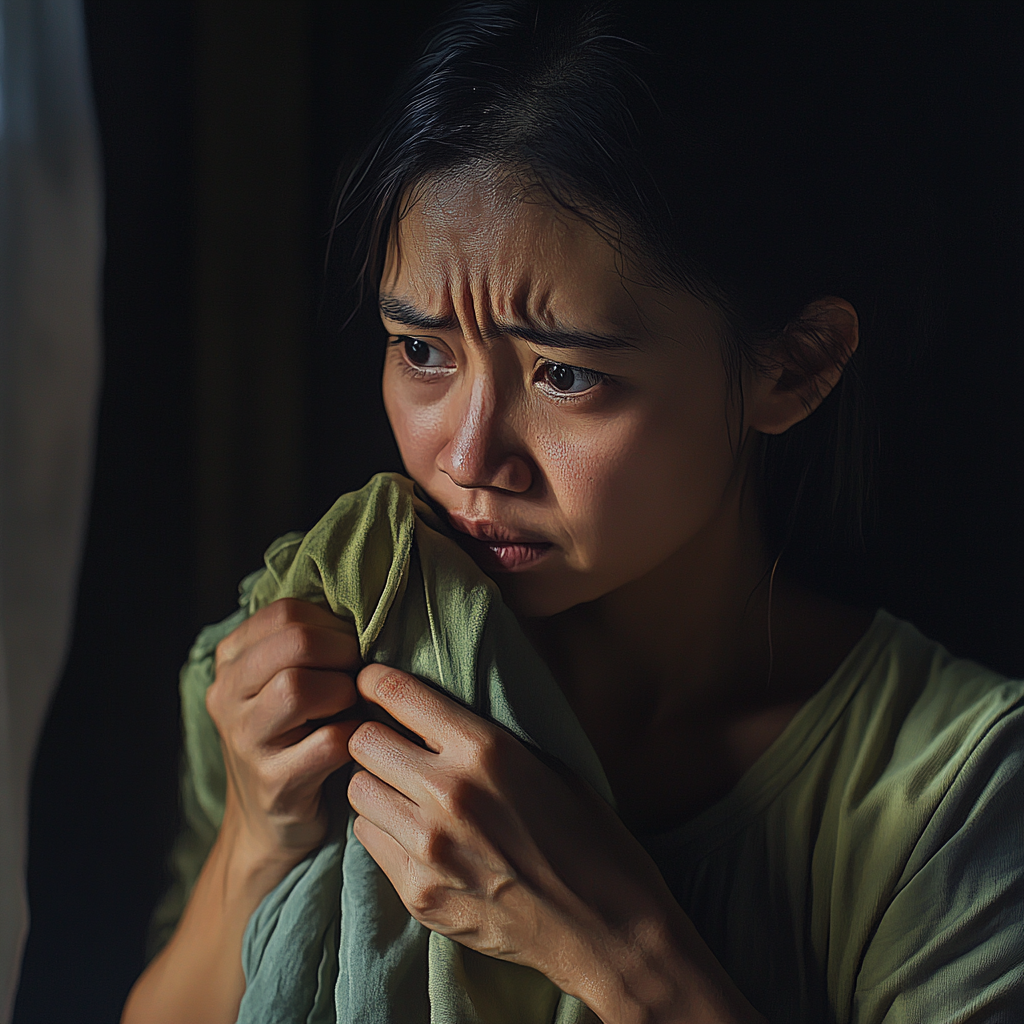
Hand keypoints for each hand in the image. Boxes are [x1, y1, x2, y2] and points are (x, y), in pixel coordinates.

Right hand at [206, 598, 361, 864]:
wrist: (272, 823)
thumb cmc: (297, 736)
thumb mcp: (286, 682)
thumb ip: (309, 644)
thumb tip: (368, 611)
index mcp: (231, 662)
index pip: (284, 613)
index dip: (332, 624)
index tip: (349, 648)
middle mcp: (227, 696)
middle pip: (293, 642)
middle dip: (342, 652)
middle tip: (357, 675)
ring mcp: (245, 741)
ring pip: (296, 687)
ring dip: (343, 691)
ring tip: (351, 706)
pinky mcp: (274, 783)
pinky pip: (327, 742)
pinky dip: (353, 734)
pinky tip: (355, 739)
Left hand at [346, 665, 765, 1023]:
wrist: (608, 929)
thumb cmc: (589, 836)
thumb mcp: (548, 764)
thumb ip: (486, 739)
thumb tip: (435, 715)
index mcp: (484, 749)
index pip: (396, 695)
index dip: (377, 684)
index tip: (373, 685)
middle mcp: (447, 793)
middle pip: (362, 742)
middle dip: (374, 737)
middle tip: (392, 744)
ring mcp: (428, 848)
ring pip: (359, 792)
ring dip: (377, 785)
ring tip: (403, 792)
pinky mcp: (418, 894)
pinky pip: (371, 841)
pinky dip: (386, 831)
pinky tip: (417, 836)